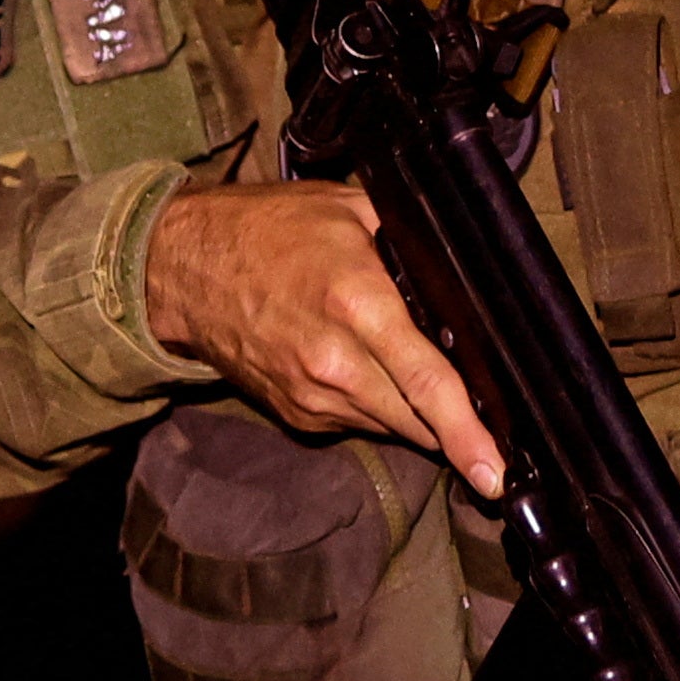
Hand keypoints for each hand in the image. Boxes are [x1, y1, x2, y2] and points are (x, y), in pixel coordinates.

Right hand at [140, 178, 502, 496]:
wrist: (186, 266)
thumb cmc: (269, 229)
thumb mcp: (352, 210)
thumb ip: (412, 244)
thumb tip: (465, 275)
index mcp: (358, 304)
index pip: (426, 382)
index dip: (467, 432)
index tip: (493, 470)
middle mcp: (334, 361)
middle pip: (416, 421)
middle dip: (455, 430)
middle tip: (485, 425)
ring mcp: (310, 395)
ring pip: (391, 427)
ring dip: (416, 415)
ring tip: (421, 379)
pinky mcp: (295, 413)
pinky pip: (358, 423)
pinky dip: (378, 407)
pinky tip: (372, 372)